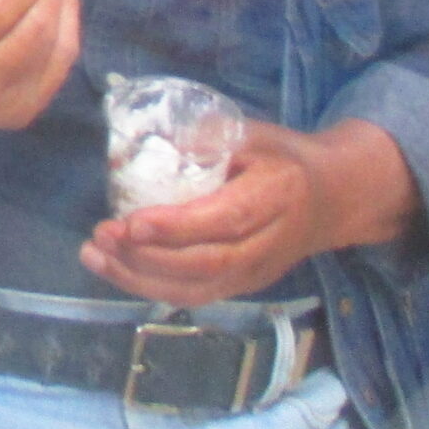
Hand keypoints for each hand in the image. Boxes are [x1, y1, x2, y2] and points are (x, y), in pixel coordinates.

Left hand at [81, 119, 417, 306]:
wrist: (334, 198)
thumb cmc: (284, 158)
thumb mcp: (253, 133)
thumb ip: (209, 136)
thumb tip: (155, 141)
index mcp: (275, 197)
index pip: (225, 221)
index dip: (177, 227)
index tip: (131, 221)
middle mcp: (267, 244)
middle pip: (206, 264)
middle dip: (147, 255)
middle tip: (100, 235)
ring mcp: (256, 272)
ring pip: (198, 289)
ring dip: (140, 277)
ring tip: (94, 255)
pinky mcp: (244, 285)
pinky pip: (198, 295)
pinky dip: (152, 287)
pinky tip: (116, 269)